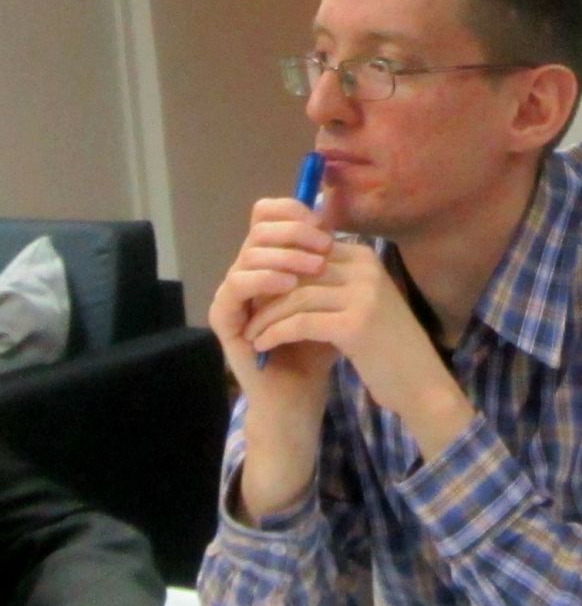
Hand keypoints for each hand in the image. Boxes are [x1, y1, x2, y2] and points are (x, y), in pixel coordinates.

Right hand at [209, 196, 334, 395]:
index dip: (293, 213)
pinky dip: (263, 279)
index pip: (267, 216)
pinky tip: (289, 285)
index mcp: (270, 262)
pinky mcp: (223, 317)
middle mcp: (247, 272)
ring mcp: (233, 294)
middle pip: (258, 229)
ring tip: (315, 267)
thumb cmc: (317, 346)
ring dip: (285, 255)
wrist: (300, 392)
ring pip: (249, 254)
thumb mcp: (329, 297)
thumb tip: (334, 220)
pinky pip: (235, 285)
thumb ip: (326, 262)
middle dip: (294, 232)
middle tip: (324, 246)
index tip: (325, 226)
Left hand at [245, 241, 475, 456]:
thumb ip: (333, 283)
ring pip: (295, 296)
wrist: (421, 384)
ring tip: (250, 333)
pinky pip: (300, 322)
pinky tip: (262, 346)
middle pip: (298, 271)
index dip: (276, 273)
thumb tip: (285, 272)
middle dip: (266, 292)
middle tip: (246, 312)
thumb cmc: (389, 348)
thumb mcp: (363, 304)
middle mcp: (366, 268)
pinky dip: (275, 333)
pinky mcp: (355, 324)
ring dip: (266, 316)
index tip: (256, 295)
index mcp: (365, 257)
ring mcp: (363, 294)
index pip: (306, 252)